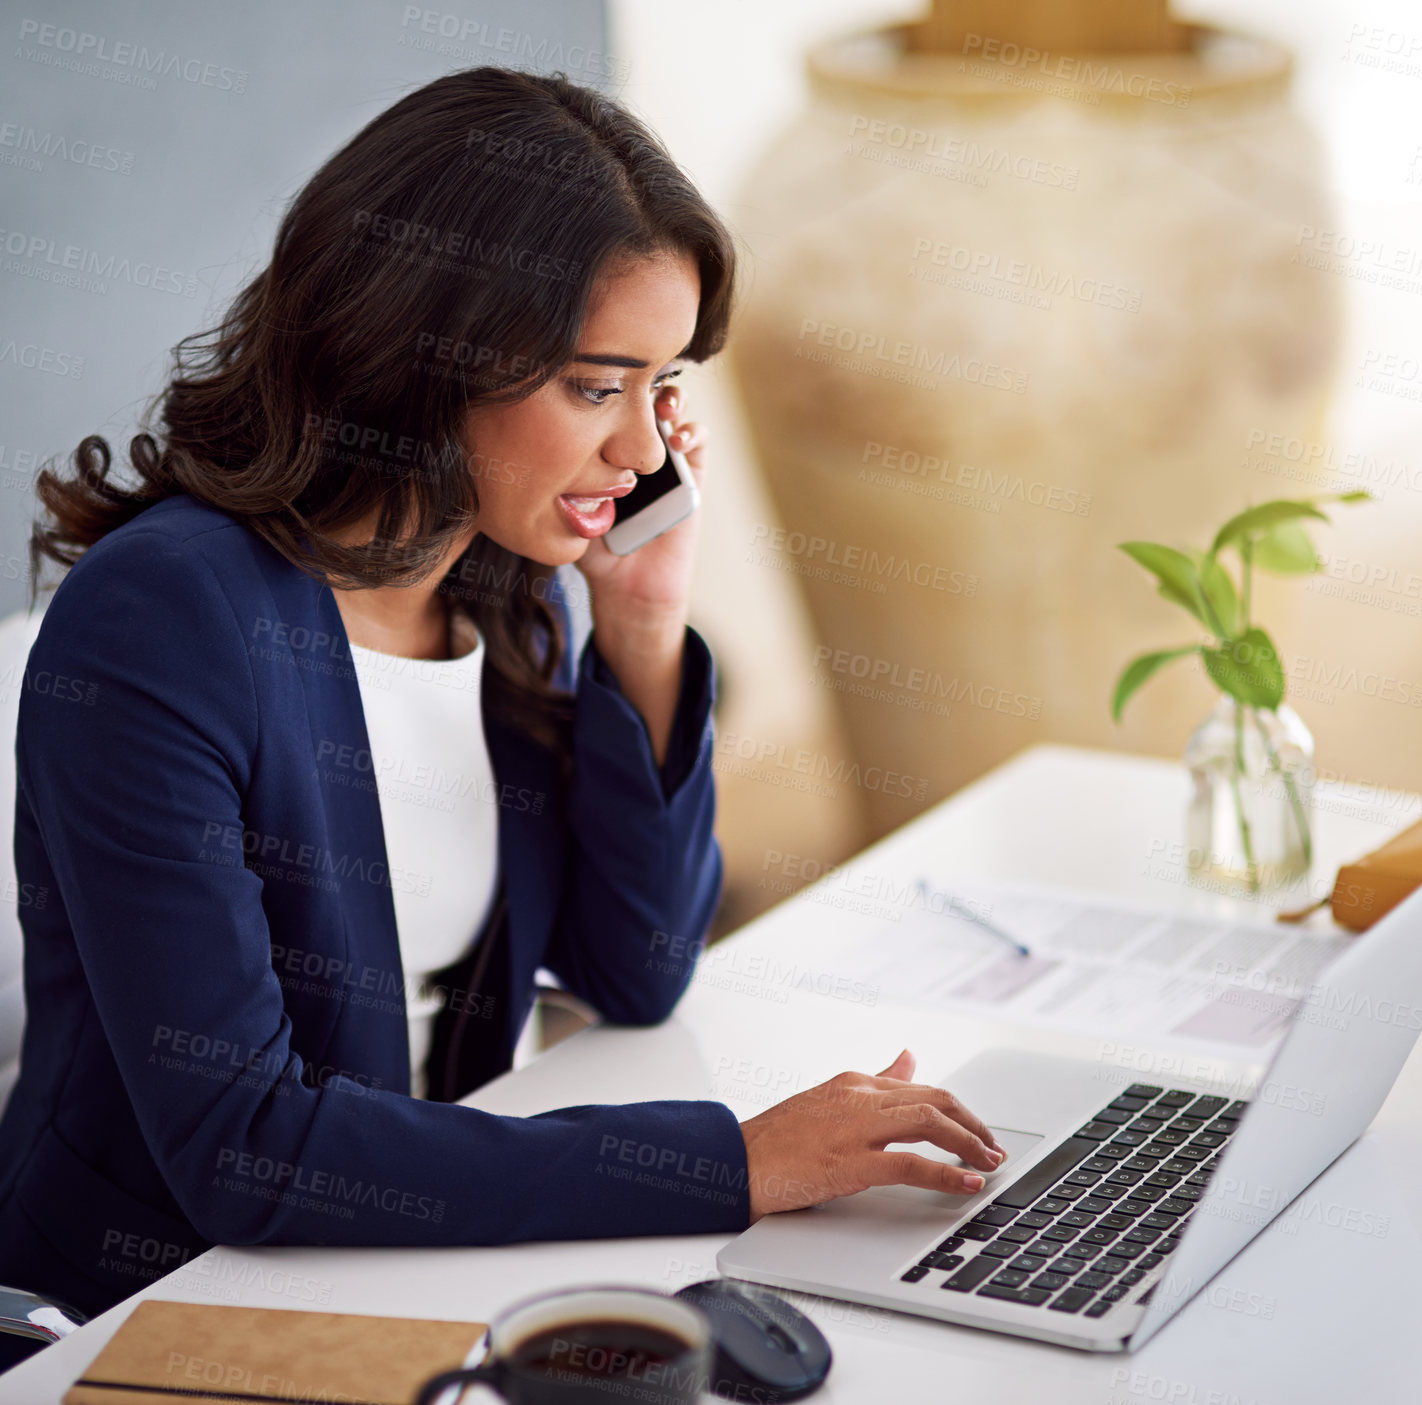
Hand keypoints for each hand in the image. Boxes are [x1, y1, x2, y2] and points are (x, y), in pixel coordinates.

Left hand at [573, 383, 705, 624]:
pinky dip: (693, 433)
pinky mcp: (692, 476)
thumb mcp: (569, 503)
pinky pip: (699, 443)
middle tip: (635, 384)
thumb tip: (532, 441)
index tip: (598, 381)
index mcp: (609, 448)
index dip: (608, 385)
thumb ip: (561, 474)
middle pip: (643, 397)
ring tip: (662, 407)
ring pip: (674, 411)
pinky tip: (678, 441)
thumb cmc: (595, 546)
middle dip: (641, 382)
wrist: (628, 584)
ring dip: (671, 399)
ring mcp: (666, 458)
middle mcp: (637, 447)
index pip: (611, 403)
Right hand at [738, 1049, 1006, 1221]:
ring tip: (990, 1164)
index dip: (959, 1111)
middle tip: (994, 1149)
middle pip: (936, 1100)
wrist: (733, 1162)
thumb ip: (874, 1081)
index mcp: (854, 1083)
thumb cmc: (776, 1139)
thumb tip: (908, 1057)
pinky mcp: (849, 1161)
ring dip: (969, 1143)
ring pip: (930, 1121)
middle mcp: (859, 1097)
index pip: (922, 1088)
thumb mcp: (829, 1100)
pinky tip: (966, 1183)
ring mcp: (854, 1127)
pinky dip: (946, 1173)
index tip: (979, 1132)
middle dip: (973, 1125)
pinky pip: (910, 1163)